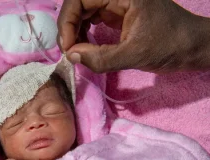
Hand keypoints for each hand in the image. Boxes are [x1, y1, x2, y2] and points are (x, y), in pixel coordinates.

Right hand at [57, 0, 209, 72]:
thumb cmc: (168, 46)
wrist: (189, 47)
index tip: (67, 47)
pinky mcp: (117, 14)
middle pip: (79, 3)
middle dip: (69, 27)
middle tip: (68, 52)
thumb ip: (101, 58)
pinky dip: (83, 35)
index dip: (68, 21)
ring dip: (75, 32)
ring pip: (83, 11)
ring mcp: (116, 3)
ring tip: (75, 52)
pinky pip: (92, 20)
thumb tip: (71, 57)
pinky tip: (84, 48)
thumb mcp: (134, 54)